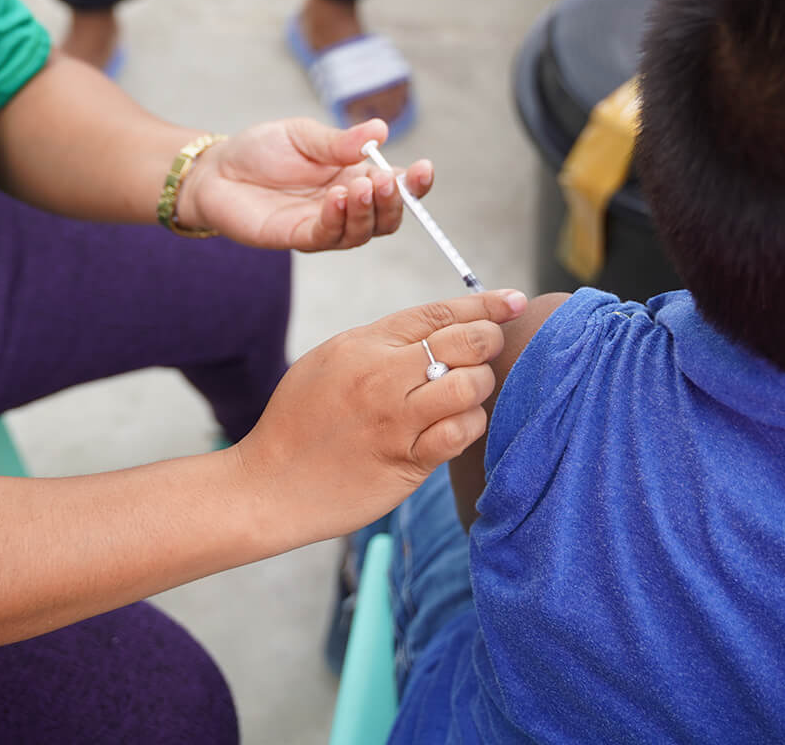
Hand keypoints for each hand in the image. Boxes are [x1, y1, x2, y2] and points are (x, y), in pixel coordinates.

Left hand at [174, 117, 434, 251]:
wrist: (217, 169)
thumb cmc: (261, 150)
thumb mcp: (303, 135)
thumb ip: (339, 141)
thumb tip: (380, 130)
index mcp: (355, 176)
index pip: (395, 186)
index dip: (414, 183)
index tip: (423, 168)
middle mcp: (346, 205)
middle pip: (387, 217)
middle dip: (396, 202)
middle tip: (388, 181)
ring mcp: (324, 225)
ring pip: (363, 232)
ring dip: (368, 211)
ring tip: (362, 185)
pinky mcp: (298, 238)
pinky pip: (327, 236)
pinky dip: (338, 219)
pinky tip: (336, 199)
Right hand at [231, 289, 525, 544]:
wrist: (269, 484)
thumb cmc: (299, 421)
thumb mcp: (329, 361)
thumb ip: (380, 343)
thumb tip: (438, 329)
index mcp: (363, 344)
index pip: (438, 312)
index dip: (486, 304)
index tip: (515, 301)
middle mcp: (381, 377)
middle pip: (464, 342)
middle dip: (490, 340)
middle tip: (489, 350)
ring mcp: (394, 421)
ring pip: (469, 386)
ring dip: (481, 387)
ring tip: (467, 394)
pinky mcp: (404, 462)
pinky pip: (459, 434)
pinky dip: (469, 425)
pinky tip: (457, 426)